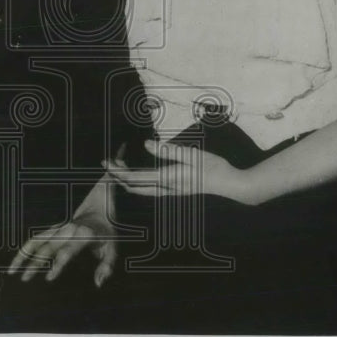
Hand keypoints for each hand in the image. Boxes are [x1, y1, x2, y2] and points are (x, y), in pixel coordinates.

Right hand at [7, 213, 116, 287]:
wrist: (99, 211)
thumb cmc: (106, 234)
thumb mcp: (112, 249)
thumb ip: (106, 267)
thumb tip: (98, 284)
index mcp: (83, 236)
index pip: (66, 252)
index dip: (57, 265)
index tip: (48, 278)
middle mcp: (68, 231)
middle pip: (47, 247)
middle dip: (35, 263)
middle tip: (24, 279)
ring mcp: (59, 228)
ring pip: (37, 240)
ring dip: (24, 253)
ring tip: (12, 270)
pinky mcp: (53, 228)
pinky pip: (36, 237)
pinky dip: (25, 248)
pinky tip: (17, 261)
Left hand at [104, 139, 241, 200]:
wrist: (230, 185)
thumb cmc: (213, 167)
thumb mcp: (192, 154)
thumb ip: (168, 150)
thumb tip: (146, 145)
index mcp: (168, 178)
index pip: (135, 177)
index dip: (118, 171)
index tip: (106, 162)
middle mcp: (166, 188)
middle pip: (134, 186)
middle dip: (118, 176)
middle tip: (108, 162)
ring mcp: (171, 191)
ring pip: (141, 190)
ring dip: (127, 179)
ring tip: (118, 166)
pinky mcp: (176, 190)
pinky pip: (150, 189)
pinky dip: (138, 182)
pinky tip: (137, 176)